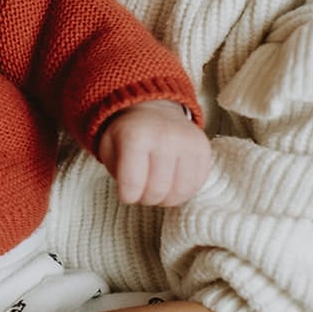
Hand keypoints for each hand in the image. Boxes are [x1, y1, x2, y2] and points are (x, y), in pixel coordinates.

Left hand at [97, 101, 211, 206]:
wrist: (155, 111)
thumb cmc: (129, 134)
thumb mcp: (109, 146)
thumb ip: (115, 171)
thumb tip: (132, 193)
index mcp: (136, 136)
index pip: (132, 184)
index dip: (127, 197)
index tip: (126, 194)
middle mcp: (165, 137)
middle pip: (157, 191)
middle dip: (146, 199)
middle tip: (141, 192)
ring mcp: (188, 143)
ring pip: (180, 192)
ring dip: (165, 200)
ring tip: (157, 191)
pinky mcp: (203, 149)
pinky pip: (196, 185)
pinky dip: (183, 192)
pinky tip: (172, 185)